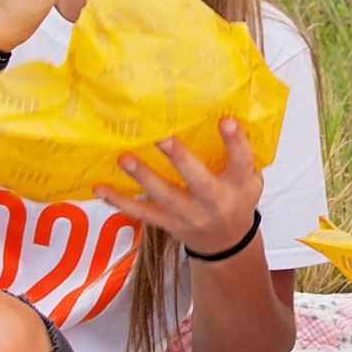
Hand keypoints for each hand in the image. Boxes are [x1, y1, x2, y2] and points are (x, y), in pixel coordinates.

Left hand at [97, 119, 264, 260]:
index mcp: (239, 185)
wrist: (225, 243)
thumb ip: (240, 154)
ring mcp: (189, 214)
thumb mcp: (251, 180)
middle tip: (162, 136)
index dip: (234, 141)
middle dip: (180, 159)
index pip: (241, 161)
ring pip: (164, 196)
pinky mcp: (167, 223)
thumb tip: (226, 109)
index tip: (225, 119)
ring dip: (143, 177)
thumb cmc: (237, 198)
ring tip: (124, 158)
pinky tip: (100, 188)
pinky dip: (119, 201)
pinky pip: (141, 212)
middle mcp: (215, 201)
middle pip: (198, 180)